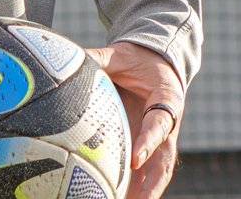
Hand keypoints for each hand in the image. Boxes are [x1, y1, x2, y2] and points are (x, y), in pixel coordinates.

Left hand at [87, 42, 184, 198]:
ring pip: (156, 175)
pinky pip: (144, 175)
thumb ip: (101, 57)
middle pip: (165, 162)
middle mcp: (168, 126)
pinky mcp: (150, 150)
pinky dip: (133, 191)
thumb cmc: (138, 60)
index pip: (158, 125)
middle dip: (152, 186)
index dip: (147, 143)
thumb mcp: (122, 54)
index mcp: (167, 99)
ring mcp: (161, 142)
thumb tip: (72, 57)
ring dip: (144, 195)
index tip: (133, 161)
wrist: (157, 64)